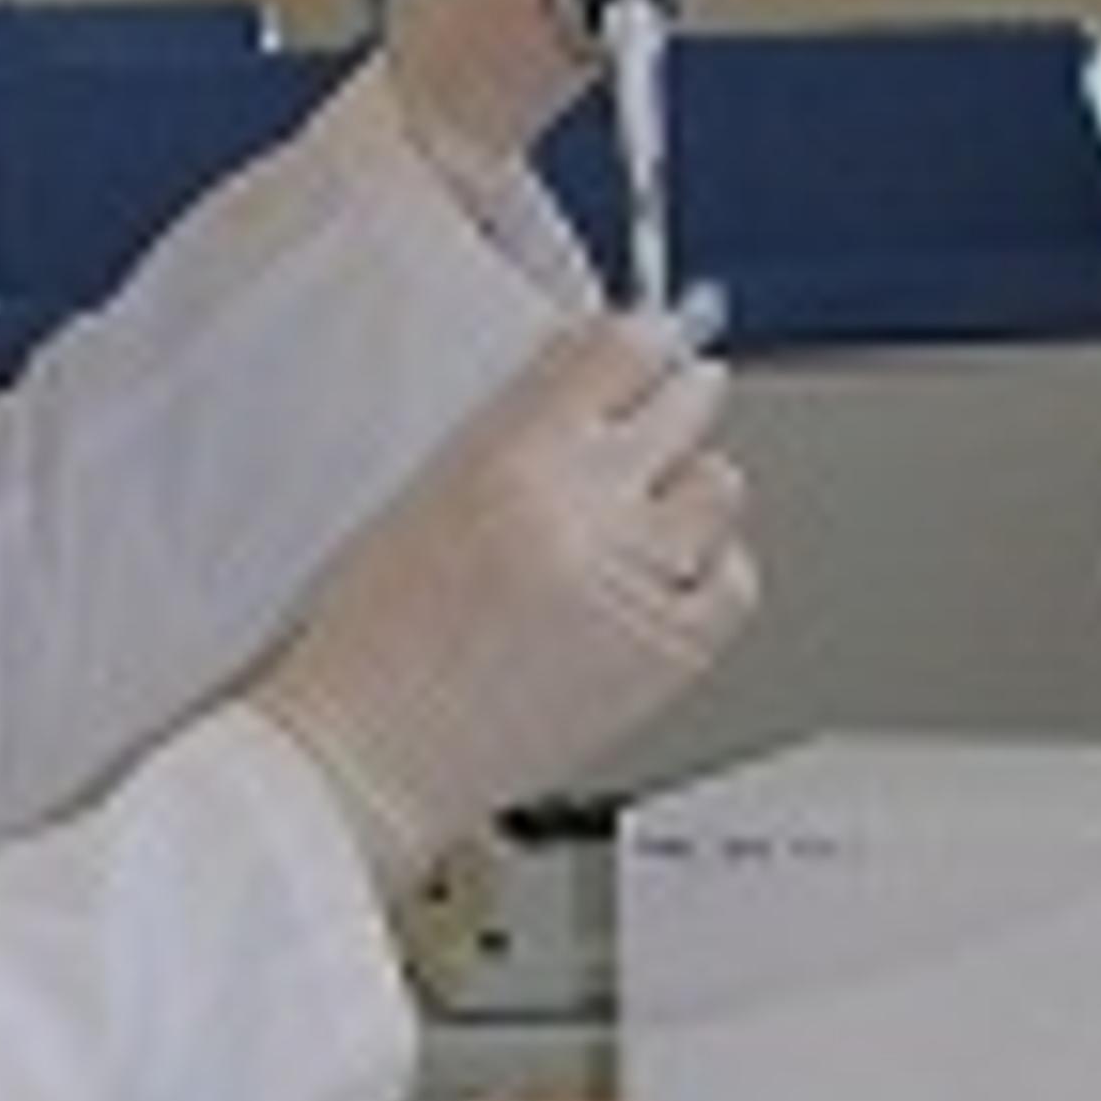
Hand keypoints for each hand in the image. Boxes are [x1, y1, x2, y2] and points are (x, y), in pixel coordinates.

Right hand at [251, 308, 756, 878]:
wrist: (368, 758)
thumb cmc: (368, 644)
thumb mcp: (421, 496)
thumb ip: (513, 433)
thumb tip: (588, 390)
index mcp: (512, 457)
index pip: (623, 349)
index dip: (642, 341)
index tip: (648, 344)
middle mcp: (587, 511)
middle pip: (689, 405)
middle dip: (675, 403)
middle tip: (662, 415)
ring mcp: (637, 583)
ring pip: (719, 487)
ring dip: (689, 490)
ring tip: (645, 516)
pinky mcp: (668, 655)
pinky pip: (733, 580)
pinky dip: (710, 571)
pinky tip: (666, 579)